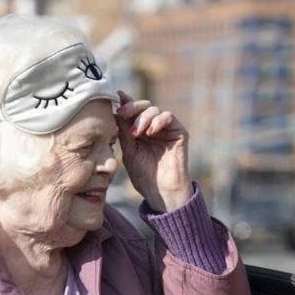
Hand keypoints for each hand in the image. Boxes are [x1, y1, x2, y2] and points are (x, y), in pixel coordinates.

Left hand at [116, 90, 191, 212]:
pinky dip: (158, 121)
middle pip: (144, 106)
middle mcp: (154, 127)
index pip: (134, 110)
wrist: (160, 192)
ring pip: (155, 109)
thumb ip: (124, 129)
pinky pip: (169, 116)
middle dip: (132, 107)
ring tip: (137, 133)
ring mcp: (167, 130)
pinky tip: (150, 133)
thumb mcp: (128, 150)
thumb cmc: (144, 175)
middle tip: (123, 114)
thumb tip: (117, 107)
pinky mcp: (179, 133)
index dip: (125, 103)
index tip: (115, 102)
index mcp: (141, 130)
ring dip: (143, 117)